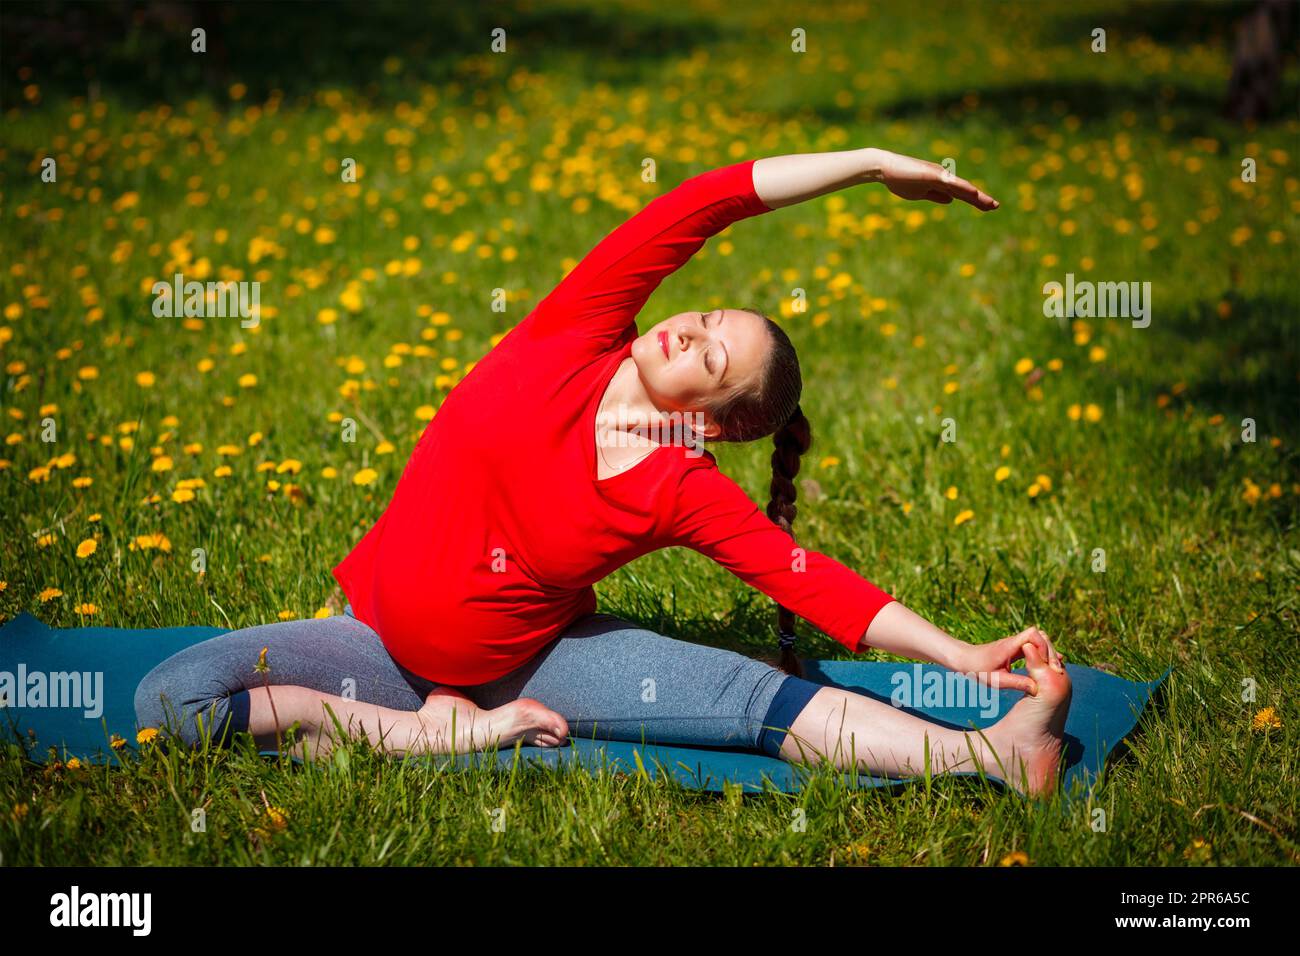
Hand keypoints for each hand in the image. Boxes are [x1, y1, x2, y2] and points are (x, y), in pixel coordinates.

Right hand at [867, 148, 999, 209]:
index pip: (961, 194)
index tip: (988, 207)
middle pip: (965, 190)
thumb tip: (951, 200)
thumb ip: (936, 195)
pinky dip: (962, 187)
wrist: (885, 168)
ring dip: (976, 195)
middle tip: (996, 206)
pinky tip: (973, 192)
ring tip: (990, 203)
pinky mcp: (932, 174)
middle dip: (981, 199)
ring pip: (961, 187)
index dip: (975, 200)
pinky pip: (950, 182)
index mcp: (941, 183)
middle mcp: (943, 178)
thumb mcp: (921, 193)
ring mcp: (938, 175)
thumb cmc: (900, 179)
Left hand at [949, 626, 1065, 694]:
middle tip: (1056, 669)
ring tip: (1055, 669)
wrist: (964, 659)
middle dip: (1050, 651)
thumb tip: (1037, 689)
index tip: (1046, 664)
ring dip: (1048, 654)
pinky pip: (1034, 648)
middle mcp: (1014, 641)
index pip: (1033, 634)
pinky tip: (1049, 667)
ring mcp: (1016, 644)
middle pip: (1041, 636)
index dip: (1044, 647)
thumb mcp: (996, 680)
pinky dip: (1042, 656)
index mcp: (1009, 645)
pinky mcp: (1016, 649)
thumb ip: (1017, 683)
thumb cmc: (977, 669)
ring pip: (1039, 642)